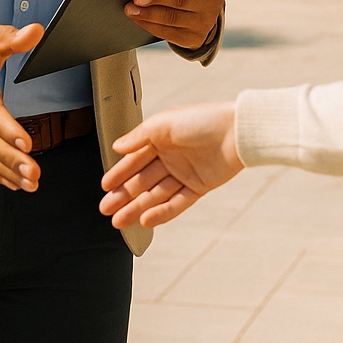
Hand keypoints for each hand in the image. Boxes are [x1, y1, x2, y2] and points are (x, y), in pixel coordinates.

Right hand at [99, 101, 243, 227]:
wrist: (238, 132)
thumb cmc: (202, 120)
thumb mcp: (164, 123)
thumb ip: (139, 137)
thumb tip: (116, 147)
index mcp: (160, 139)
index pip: (134, 160)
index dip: (119, 173)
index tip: (104, 187)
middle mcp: (171, 157)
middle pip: (142, 180)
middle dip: (123, 195)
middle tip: (105, 209)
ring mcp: (184, 173)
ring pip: (156, 194)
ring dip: (137, 207)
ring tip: (119, 221)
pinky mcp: (199, 187)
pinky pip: (177, 203)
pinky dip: (162, 212)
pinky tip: (145, 220)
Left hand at [124, 0, 224, 48]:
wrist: (204, 5)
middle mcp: (213, 2)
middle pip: (181, 0)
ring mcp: (204, 23)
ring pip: (172, 18)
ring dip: (148, 13)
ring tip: (130, 8)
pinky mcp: (194, 38)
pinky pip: (168, 33)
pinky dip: (149, 24)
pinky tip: (136, 17)